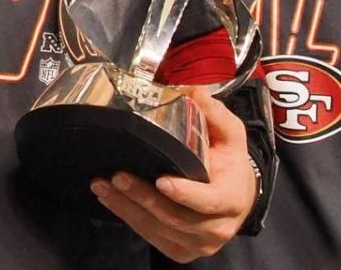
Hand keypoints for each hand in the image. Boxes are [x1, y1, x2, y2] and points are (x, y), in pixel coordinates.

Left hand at [91, 89, 257, 262]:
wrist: (238, 199)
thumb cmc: (230, 163)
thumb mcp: (230, 134)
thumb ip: (213, 112)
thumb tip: (192, 89)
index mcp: (232, 198)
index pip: (209, 201)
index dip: (185, 194)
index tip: (161, 180)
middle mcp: (217, 227)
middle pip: (176, 217)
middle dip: (143, 197)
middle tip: (117, 176)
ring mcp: (197, 244)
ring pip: (158, 229)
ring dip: (127, 208)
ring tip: (102, 185)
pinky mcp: (180, 250)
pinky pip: (150, 236)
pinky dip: (127, 217)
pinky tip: (109, 198)